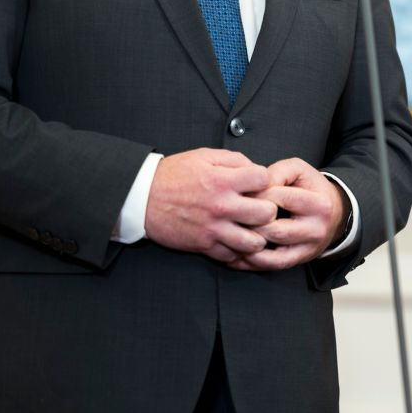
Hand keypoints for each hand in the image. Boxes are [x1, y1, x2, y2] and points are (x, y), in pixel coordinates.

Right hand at [146, 149, 276, 262]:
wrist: (142, 198)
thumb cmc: (174, 175)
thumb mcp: (204, 157)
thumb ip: (234, 160)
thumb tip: (256, 170)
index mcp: (222, 180)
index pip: (264, 179)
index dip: (265, 179)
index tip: (258, 183)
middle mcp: (221, 206)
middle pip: (267, 213)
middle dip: (269, 209)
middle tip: (262, 208)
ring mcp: (213, 228)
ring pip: (253, 242)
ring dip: (258, 236)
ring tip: (253, 229)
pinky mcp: (204, 245)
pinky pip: (232, 256)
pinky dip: (238, 251)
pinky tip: (237, 241)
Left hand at [228, 158, 347, 272]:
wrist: (334, 213)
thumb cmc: (310, 188)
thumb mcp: (298, 171)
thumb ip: (276, 172)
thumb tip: (253, 188)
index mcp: (318, 204)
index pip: (279, 199)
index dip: (255, 195)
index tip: (241, 193)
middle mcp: (316, 229)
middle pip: (273, 229)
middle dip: (248, 223)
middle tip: (232, 216)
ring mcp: (309, 247)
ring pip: (271, 251)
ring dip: (247, 244)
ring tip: (231, 234)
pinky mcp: (300, 259)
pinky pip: (273, 265)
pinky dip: (252, 262)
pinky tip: (236, 255)